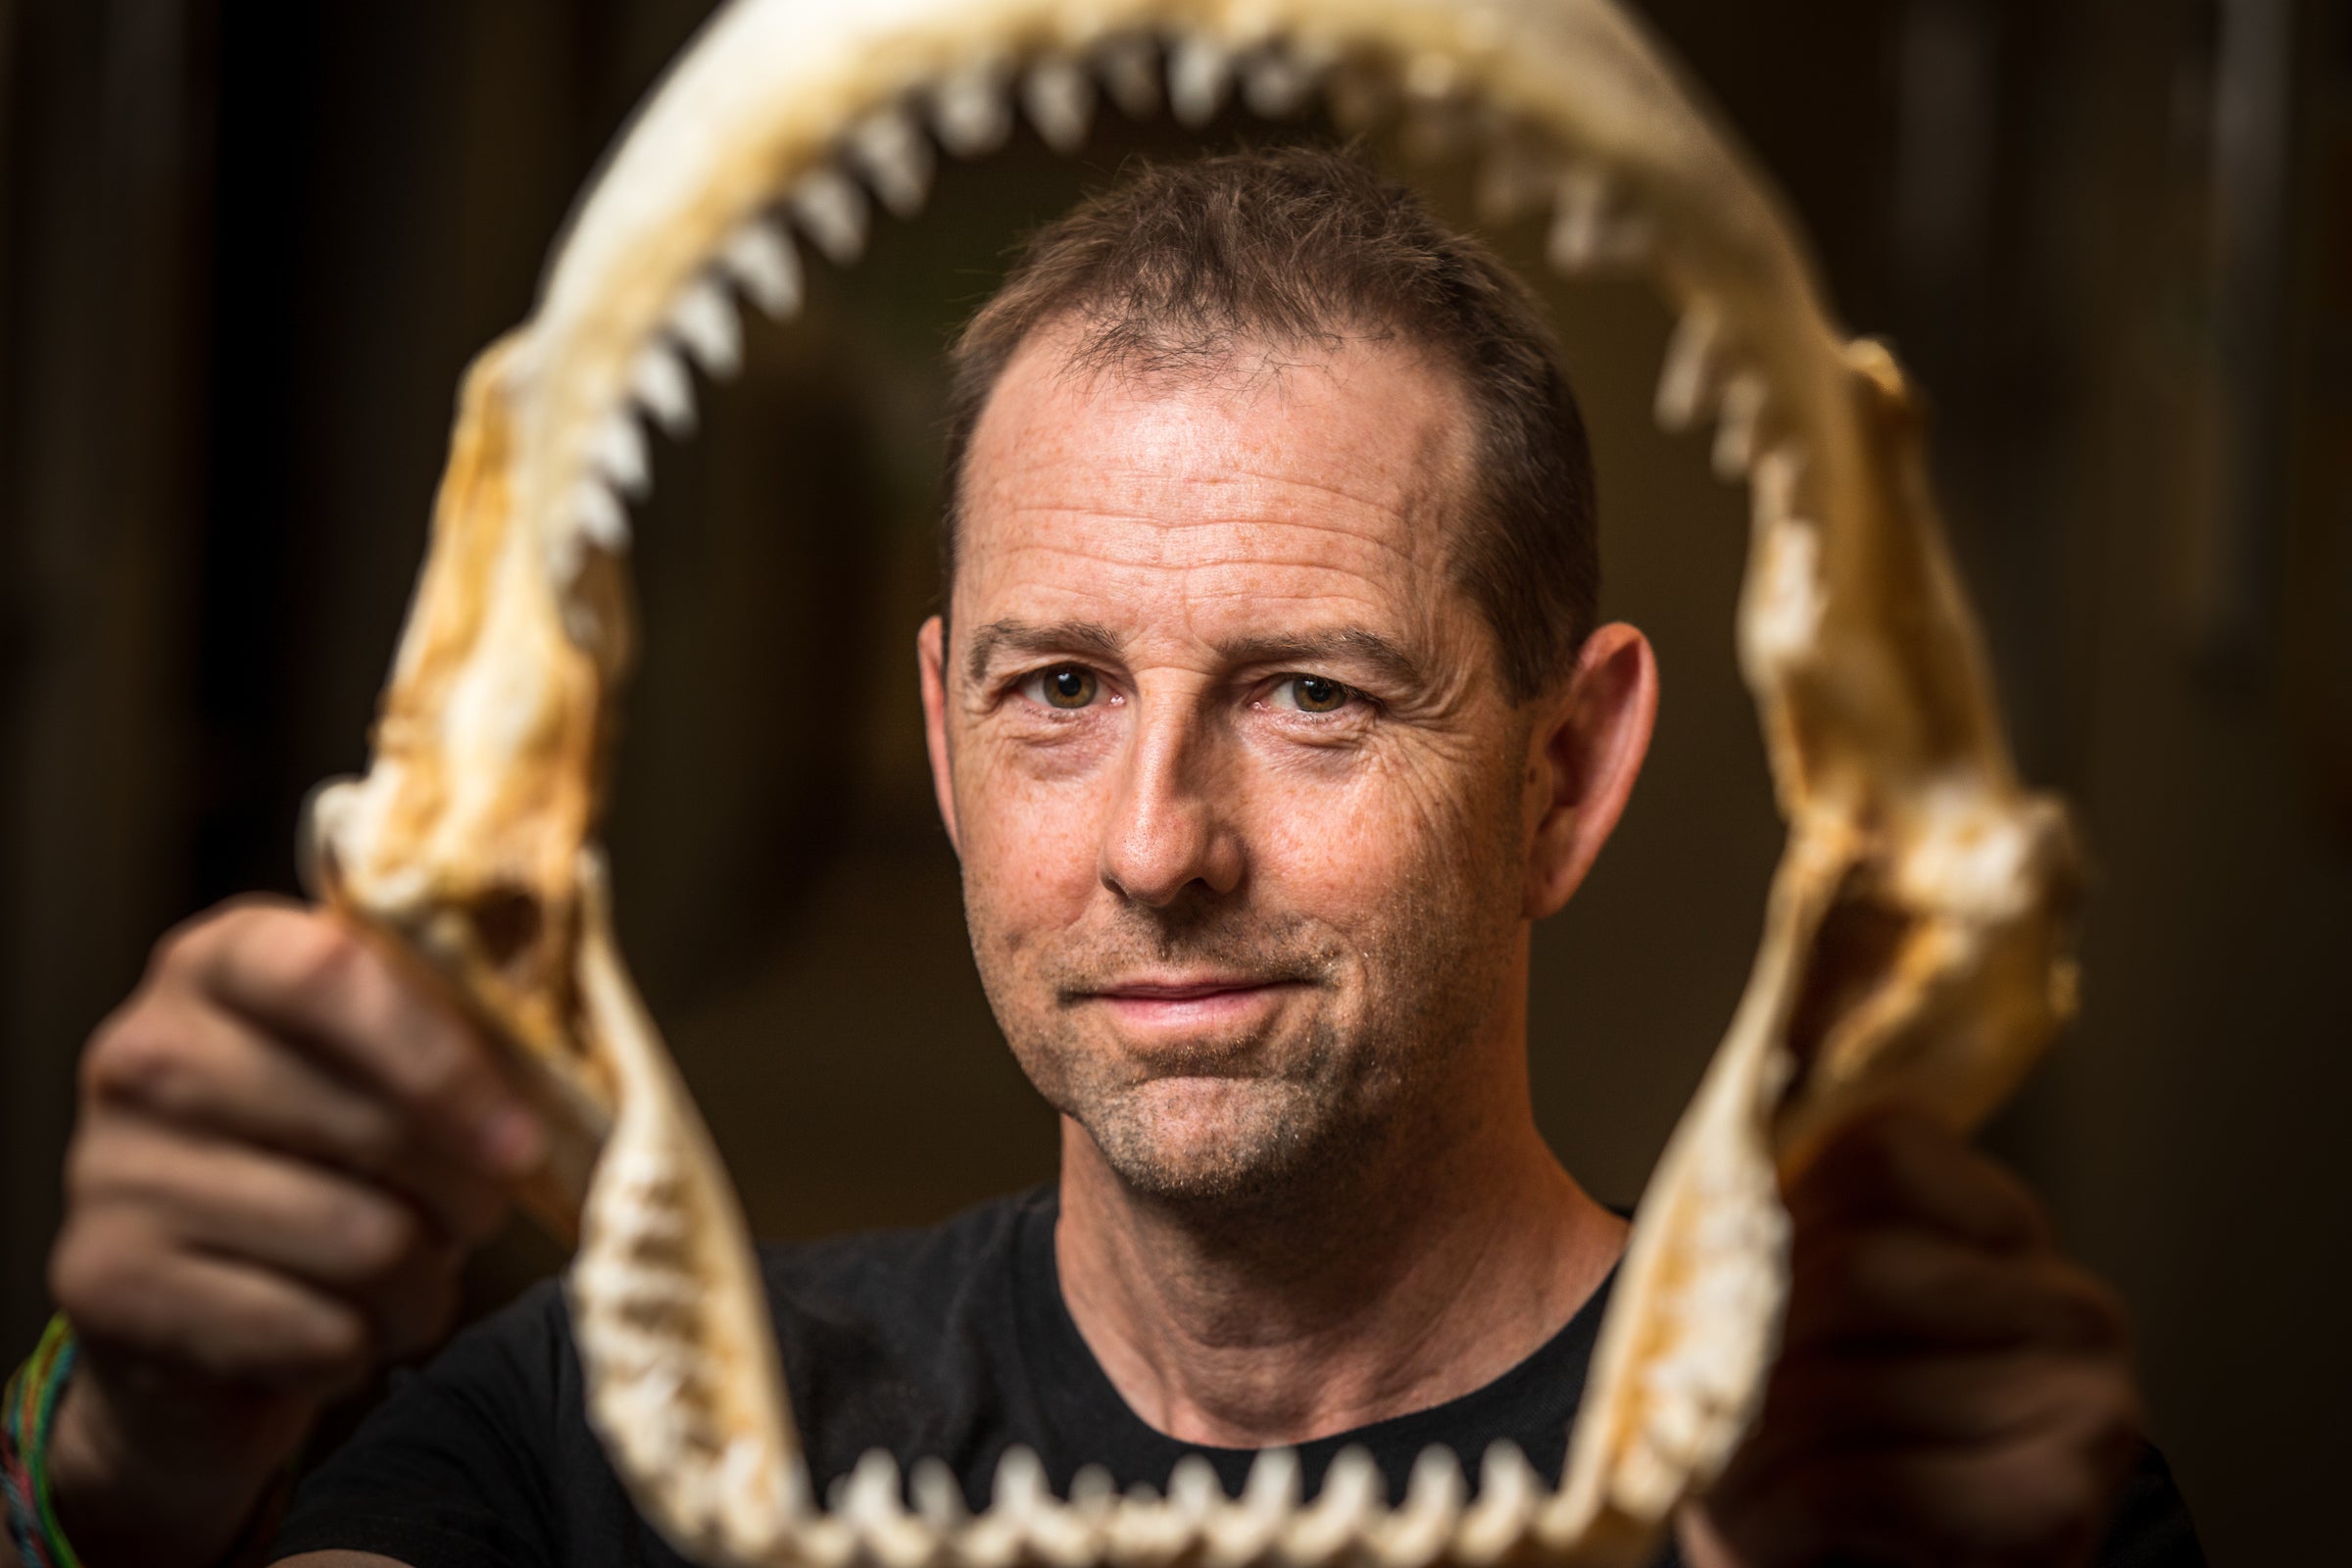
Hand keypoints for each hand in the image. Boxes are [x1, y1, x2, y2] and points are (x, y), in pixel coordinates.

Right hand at [38, 898, 539, 1567]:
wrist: (198, 1310)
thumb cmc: (329, 1159)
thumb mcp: (386, 1065)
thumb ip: (464, 1027)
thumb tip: (571, 1055)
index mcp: (221, 962)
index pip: (334, 972)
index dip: (446, 1060)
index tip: (523, 1138)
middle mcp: (144, 1051)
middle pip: (369, 1123)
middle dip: (466, 1191)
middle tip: (480, 1212)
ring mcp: (111, 1169)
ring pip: (358, 1240)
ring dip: (423, 1279)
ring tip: (413, 1273)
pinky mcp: (109, 1283)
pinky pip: (311, 1330)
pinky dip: (363, 1343)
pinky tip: (345, 1324)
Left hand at [1681, 1104, 2142, 1567]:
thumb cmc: (1818, 1451)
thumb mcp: (1789, 1320)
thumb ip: (1777, 1226)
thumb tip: (1725, 1131)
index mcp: (2001, 1222)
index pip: (1877, 1148)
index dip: (1773, 1216)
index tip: (1735, 1293)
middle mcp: (2071, 1297)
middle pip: (1854, 1266)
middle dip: (1751, 1353)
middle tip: (1712, 1413)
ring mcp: (2089, 1399)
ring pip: (1845, 1378)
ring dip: (1748, 1447)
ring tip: (1728, 1481)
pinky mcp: (2063, 1498)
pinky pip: (1867, 1477)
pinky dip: (1778, 1514)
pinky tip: (1771, 1530)